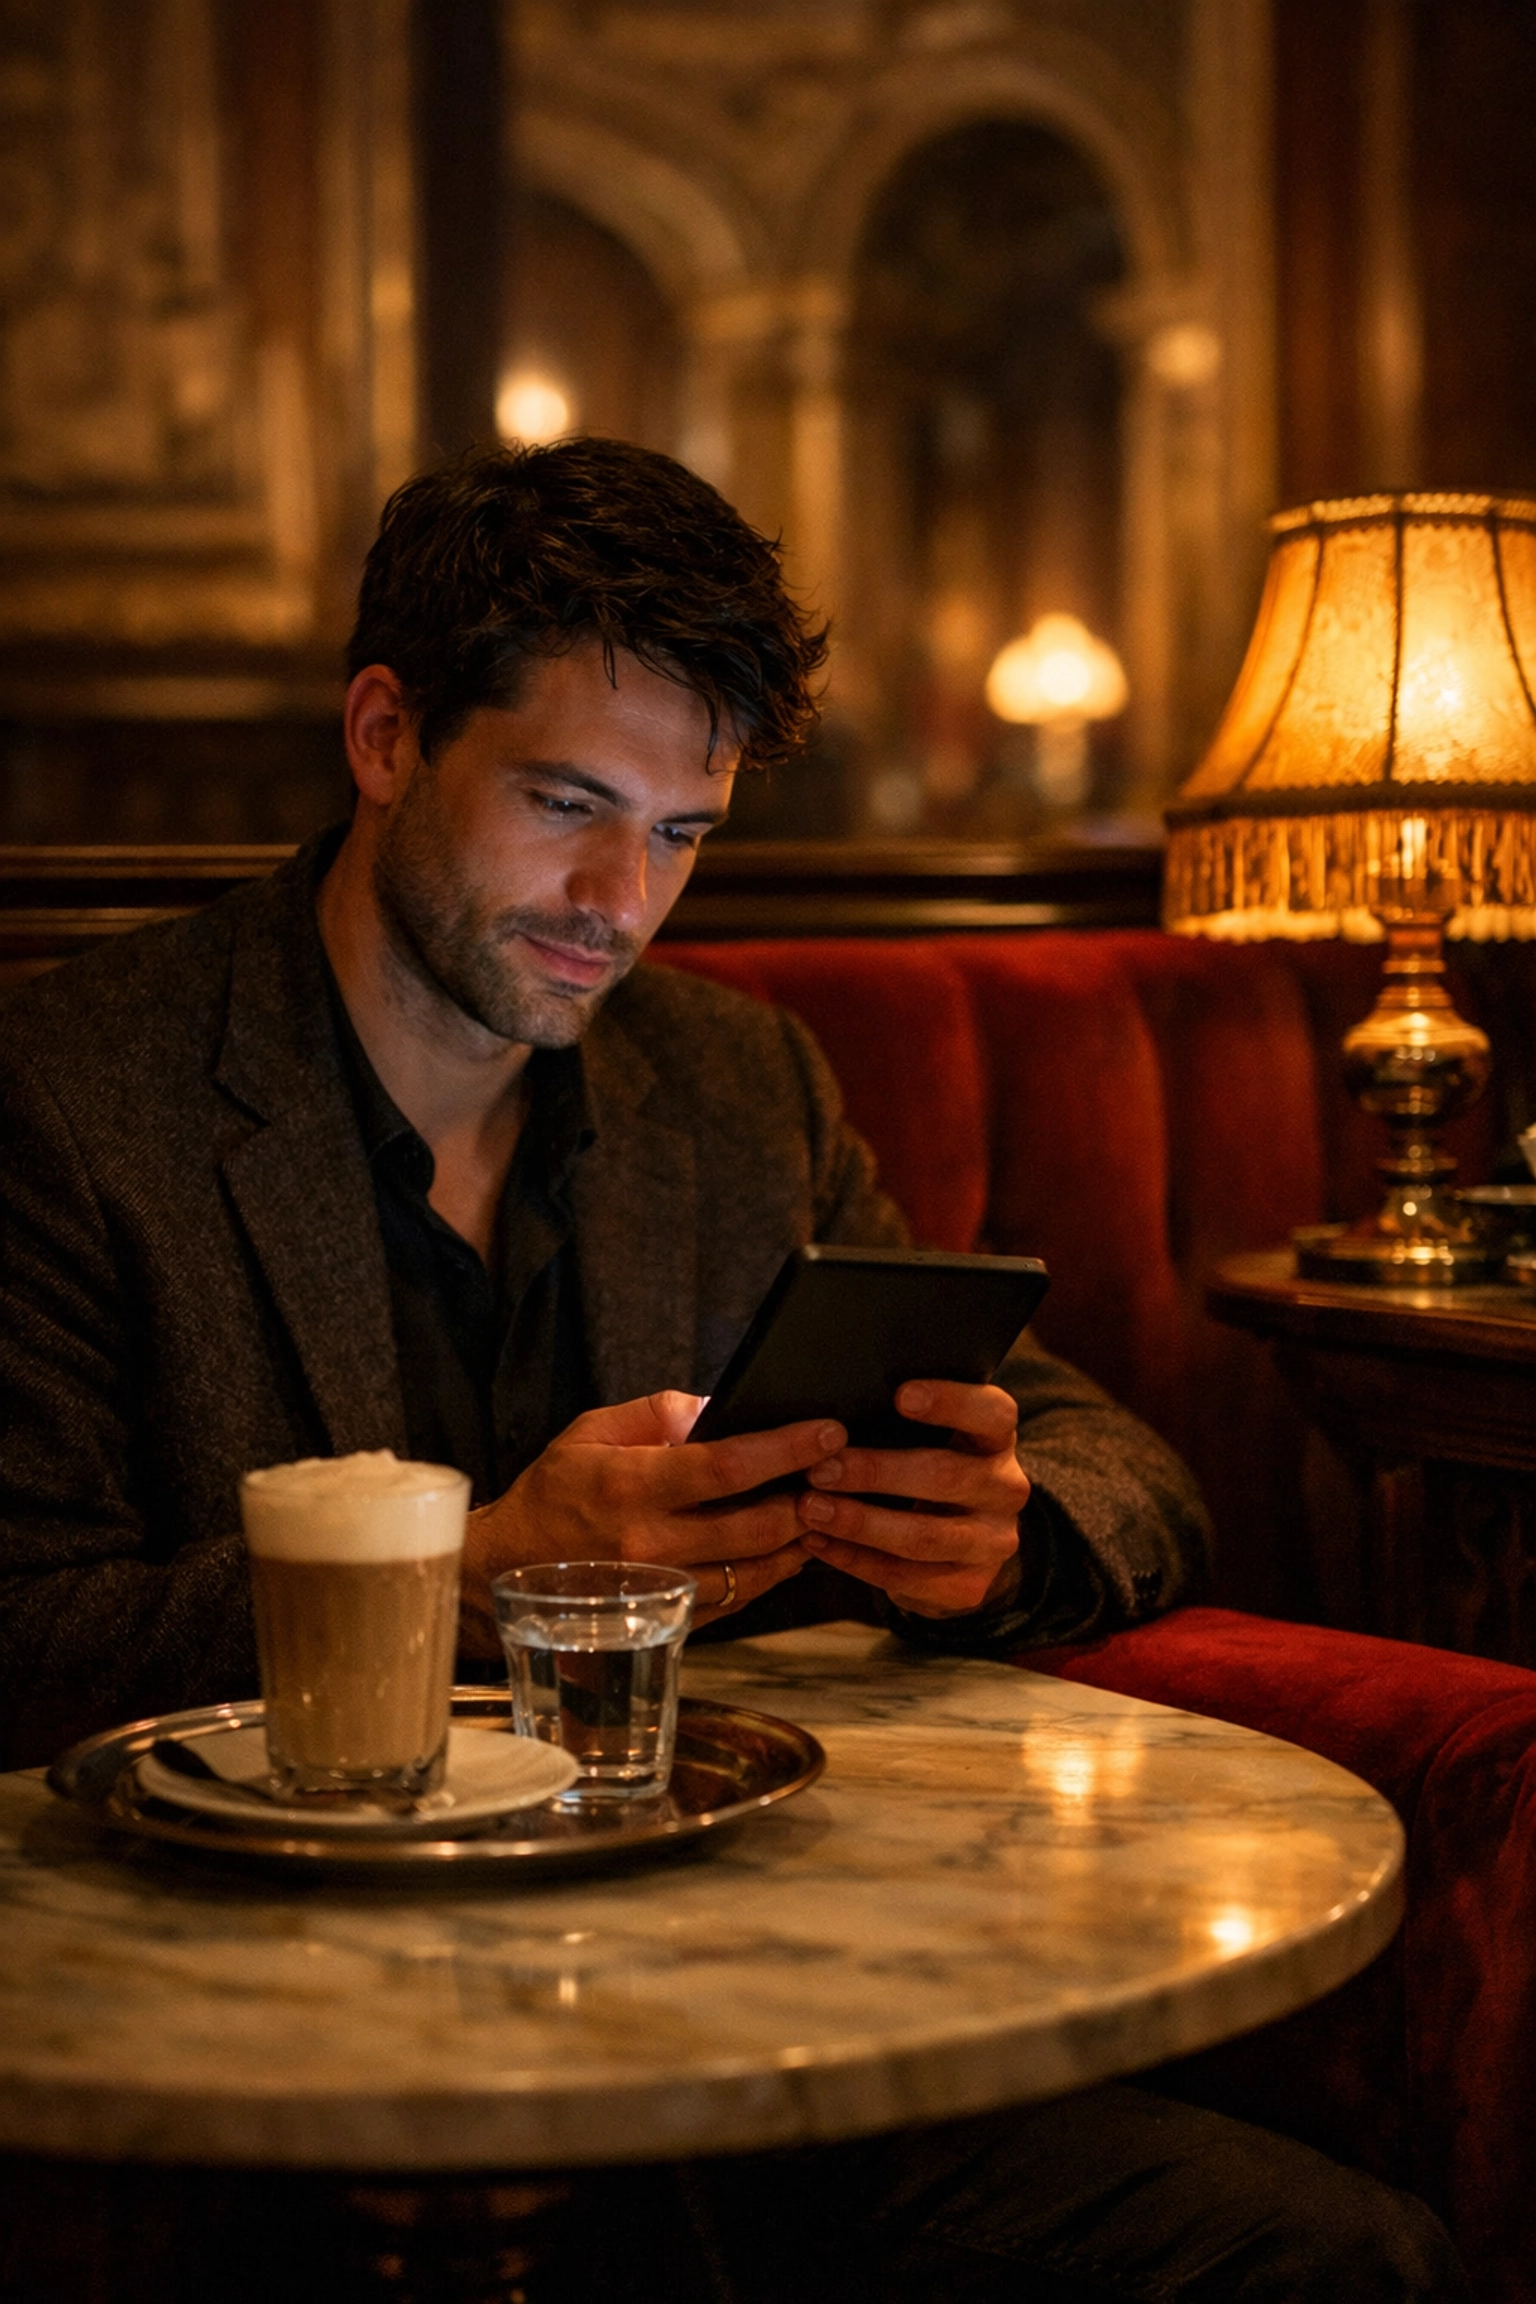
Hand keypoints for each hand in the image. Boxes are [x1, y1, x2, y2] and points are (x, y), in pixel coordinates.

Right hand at [459, 1391, 846, 1654]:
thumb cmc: (552, 1494)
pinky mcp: (668, 1621)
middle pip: (755, 1526)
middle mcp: (649, 1545)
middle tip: (844, 1470)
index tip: (828, 1430)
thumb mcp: (590, 1432)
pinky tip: (789, 1546)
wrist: (503, 1572)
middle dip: (811, 1496)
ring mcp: (660, 1591)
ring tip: (827, 1506)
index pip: (725, 1467)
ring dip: (801, 1540)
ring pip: (755, 1571)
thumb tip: (717, 1405)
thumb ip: (656, 1413)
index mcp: (629, 1488)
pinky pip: (737, 1599)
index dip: (785, 1449)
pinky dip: (771, 1573)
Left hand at [794, 1380, 1029, 1618]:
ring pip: (924, 1536)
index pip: (993, 1413)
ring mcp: (993, 1542)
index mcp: (998, 1440)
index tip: (901, 1395)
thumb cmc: (929, 1469)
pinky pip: (906, 1575)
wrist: (962, 1542)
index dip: (951, 1402)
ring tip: (810, 1509)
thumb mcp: (934, 1439)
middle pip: (946, 1477)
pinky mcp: (970, 1586)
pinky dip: (855, 1559)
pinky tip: (818, 1543)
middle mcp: (1006, 1489)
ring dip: (860, 1523)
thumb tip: (833, 1414)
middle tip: (821, 1469)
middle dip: (876, 1473)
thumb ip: (901, 1422)